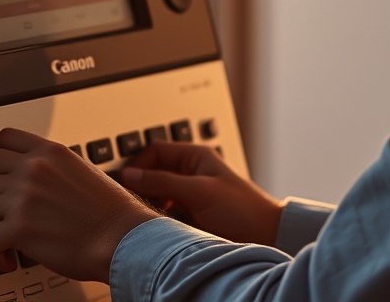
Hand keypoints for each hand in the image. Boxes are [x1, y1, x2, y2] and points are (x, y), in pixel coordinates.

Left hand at [0, 128, 158, 282]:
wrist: (123, 239)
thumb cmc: (111, 213)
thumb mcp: (82, 170)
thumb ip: (52, 167)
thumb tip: (33, 175)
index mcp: (50, 152)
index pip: (3, 138)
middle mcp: (33, 169)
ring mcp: (23, 197)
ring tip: (3, 233)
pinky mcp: (19, 228)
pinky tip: (8, 256)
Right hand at [121, 142, 282, 245]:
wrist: (264, 237)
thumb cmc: (242, 209)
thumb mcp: (200, 190)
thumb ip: (163, 181)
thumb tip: (130, 174)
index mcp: (194, 157)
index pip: (154, 151)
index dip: (138, 164)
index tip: (125, 182)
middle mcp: (188, 174)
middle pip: (152, 174)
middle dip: (141, 187)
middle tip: (131, 201)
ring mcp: (187, 196)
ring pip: (155, 196)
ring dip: (149, 205)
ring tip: (145, 216)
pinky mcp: (186, 217)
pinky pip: (162, 215)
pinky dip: (156, 220)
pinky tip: (156, 227)